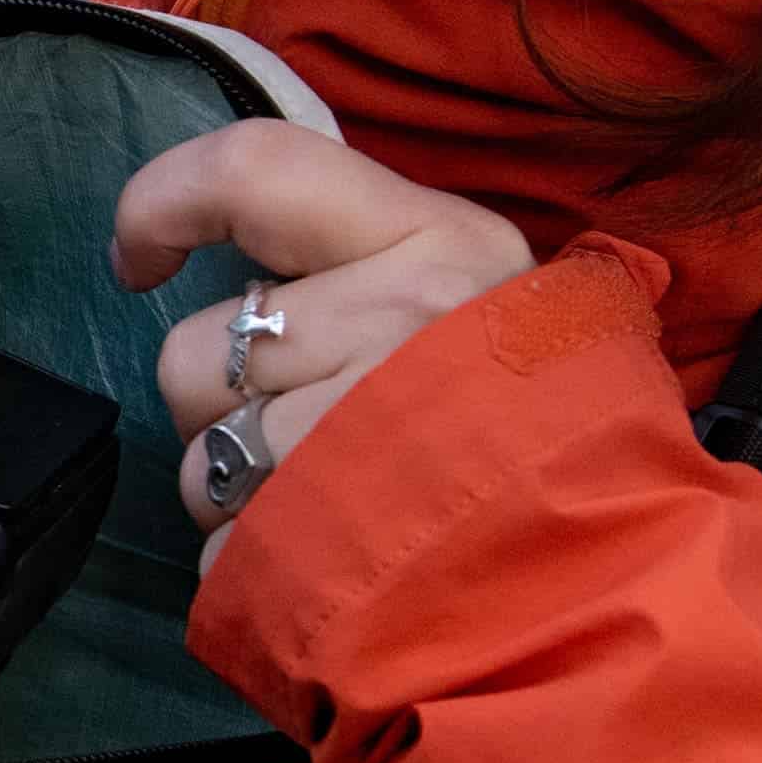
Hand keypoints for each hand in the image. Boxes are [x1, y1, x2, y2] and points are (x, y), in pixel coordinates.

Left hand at [114, 123, 533, 542]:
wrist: (622, 592)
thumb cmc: (559, 440)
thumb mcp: (502, 308)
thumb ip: (389, 266)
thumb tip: (263, 270)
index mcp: (440, 245)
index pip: (254, 170)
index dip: (165, 200)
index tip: (138, 255)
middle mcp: (390, 325)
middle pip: (200, 348)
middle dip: (224, 404)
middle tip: (313, 437)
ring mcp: (347, 439)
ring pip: (198, 458)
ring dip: (237, 495)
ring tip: (333, 512)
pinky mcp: (315, 548)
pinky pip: (221, 550)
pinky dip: (256, 572)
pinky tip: (331, 572)